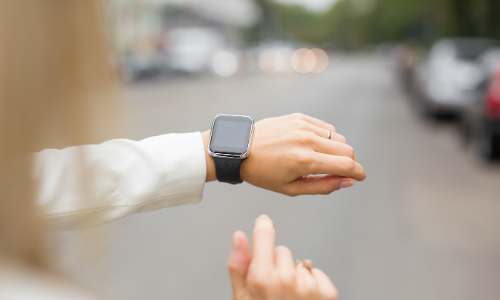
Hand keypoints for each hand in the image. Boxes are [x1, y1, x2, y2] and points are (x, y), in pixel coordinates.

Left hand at [202, 113, 365, 195]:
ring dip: (338, 150)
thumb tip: (348, 181)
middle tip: (341, 171)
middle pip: (346, 149)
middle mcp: (307, 140)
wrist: (240, 149)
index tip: (362, 177)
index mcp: (304, 161)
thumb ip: (323, 186)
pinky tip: (315, 146)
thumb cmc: (264, 173)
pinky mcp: (299, 117)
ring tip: (323, 160)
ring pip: (338, 137)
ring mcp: (303, 126)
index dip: (359, 172)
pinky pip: (326, 127)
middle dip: (350, 163)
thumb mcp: (291, 188)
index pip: (345, 165)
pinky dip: (327, 138)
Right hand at [227, 215, 337, 299]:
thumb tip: (238, 235)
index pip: (265, 236)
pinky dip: (312, 284)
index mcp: (261, 278)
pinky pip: (317, 273)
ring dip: (296, 275)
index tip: (264, 221)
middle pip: (282, 250)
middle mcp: (286, 278)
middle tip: (273, 289)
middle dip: (277, 264)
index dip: (263, 227)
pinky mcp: (327, 293)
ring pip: (300, 262)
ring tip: (290, 298)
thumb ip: (238, 265)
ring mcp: (308, 286)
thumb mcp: (241, 298)